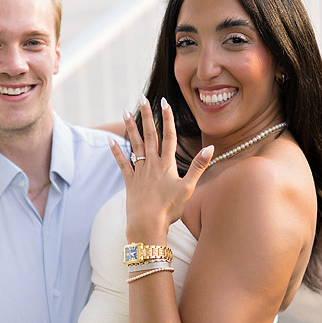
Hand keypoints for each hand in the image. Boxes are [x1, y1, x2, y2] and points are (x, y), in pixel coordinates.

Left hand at [109, 97, 213, 239]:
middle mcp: (152, 164)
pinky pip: (122, 163)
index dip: (167, 118)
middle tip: (142, 98)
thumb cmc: (170, 208)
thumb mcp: (188, 188)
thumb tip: (211, 147)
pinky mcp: (130, 182)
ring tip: (125, 112)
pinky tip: (111, 140)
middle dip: (147, 115)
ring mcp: (140, 172)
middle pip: (150, 135)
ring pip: (135, 145)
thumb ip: (199, 166)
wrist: (148, 224)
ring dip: (131, 128)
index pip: (168, 136)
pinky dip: (117, 151)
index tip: (164, 102)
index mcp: (167, 164)